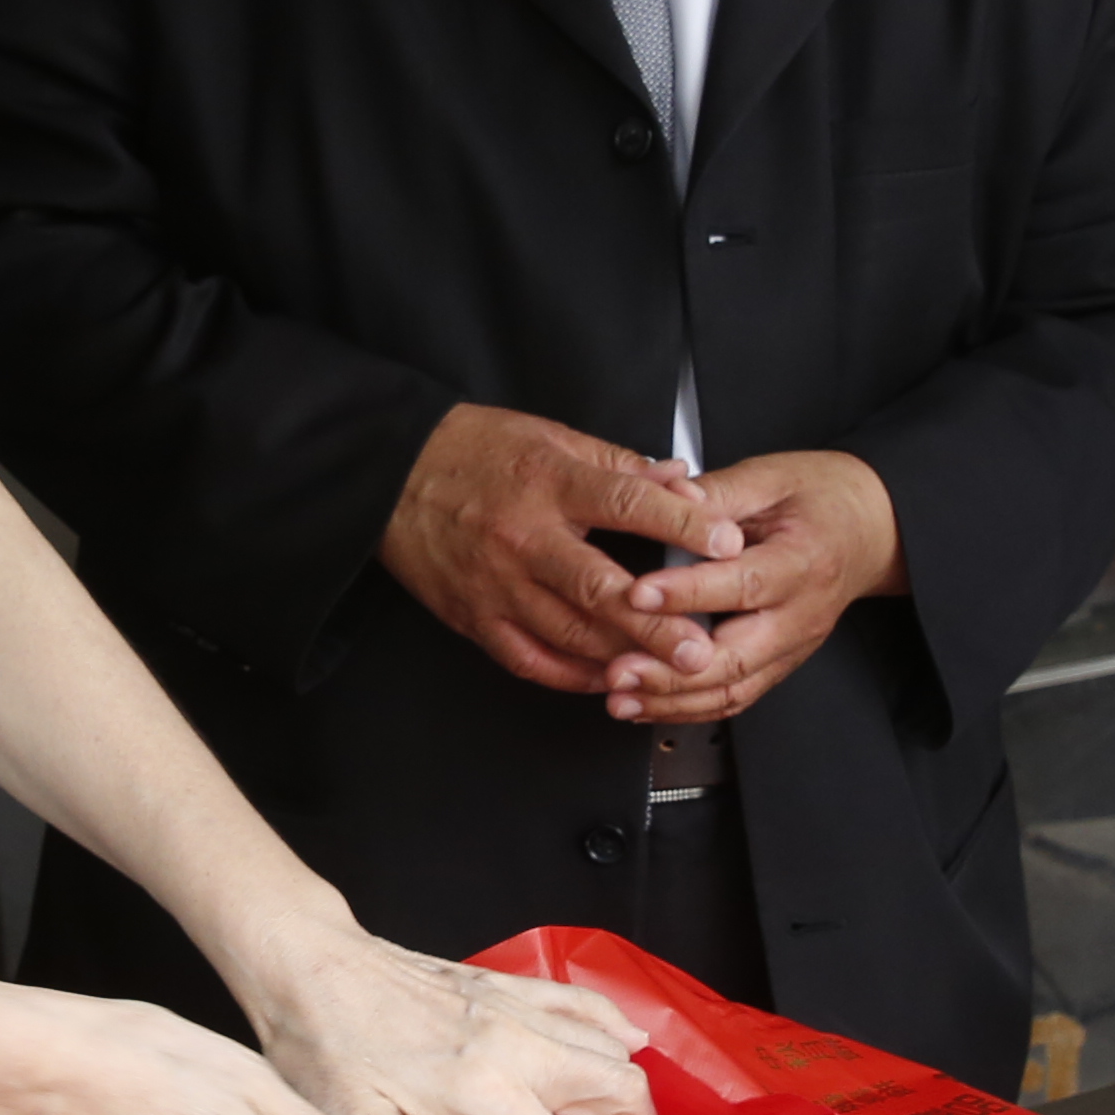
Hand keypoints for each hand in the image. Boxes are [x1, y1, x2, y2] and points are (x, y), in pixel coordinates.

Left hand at [239, 926, 657, 1114]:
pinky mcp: (504, 986)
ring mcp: (515, 1010)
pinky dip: (613, 1027)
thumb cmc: (326, 1050)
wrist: (310, 968)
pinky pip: (583, 1001)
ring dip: (626, 1090)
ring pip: (611, 1046)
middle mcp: (514, 1048)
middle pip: (620, 1090)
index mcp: (482, 1094)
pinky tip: (620, 1042)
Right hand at [383, 403, 733, 693]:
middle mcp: (523, 538)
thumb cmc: (472, 450)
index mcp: (547, 482)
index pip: (624, 503)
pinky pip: (530, 659)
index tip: (726, 541)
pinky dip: (572, 676)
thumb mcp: (548, 435)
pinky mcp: (473, 618)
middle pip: (599, 588)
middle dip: (656, 624)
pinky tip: (608, 679)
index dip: (680, 523)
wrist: (388, 477)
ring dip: (623, 658)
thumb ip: (617, 464)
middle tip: (704, 649)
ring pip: (569, 634)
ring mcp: (496, 585)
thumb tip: (681, 480)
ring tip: (671, 673)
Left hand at [606, 447, 903, 726]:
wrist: (870, 528)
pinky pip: (734, 696)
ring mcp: (791, 646)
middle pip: (735, 658)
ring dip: (672, 701)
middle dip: (669, 671)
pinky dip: (687, 707)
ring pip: (732, 690)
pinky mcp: (779, 663)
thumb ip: (716, 493)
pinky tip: (648, 705)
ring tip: (622, 699)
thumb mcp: (770, 477)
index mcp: (802, 561)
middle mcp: (800, 615)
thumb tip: (667, 496)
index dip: (686, 593)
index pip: (742, 584)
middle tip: (618, 670)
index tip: (638, 595)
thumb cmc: (821, 499)